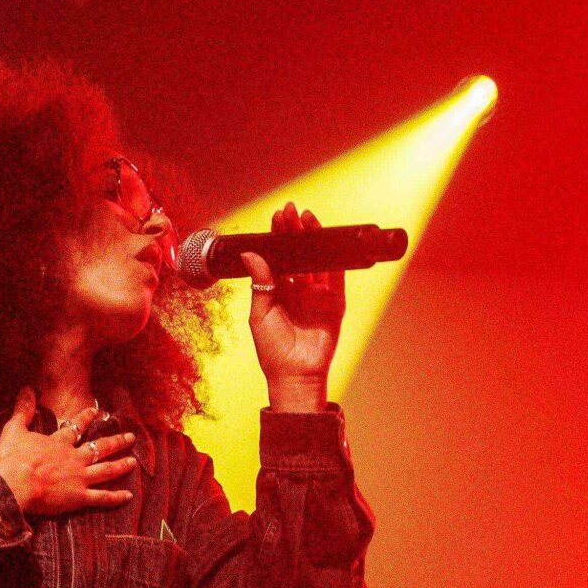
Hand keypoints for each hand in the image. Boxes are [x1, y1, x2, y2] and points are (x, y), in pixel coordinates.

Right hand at [0, 391, 136, 518]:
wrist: (15, 483)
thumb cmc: (12, 459)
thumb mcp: (14, 429)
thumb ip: (23, 410)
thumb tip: (27, 389)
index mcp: (58, 444)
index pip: (76, 428)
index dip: (86, 418)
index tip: (96, 411)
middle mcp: (73, 458)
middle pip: (99, 447)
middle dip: (116, 441)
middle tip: (130, 437)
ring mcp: (79, 478)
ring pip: (106, 470)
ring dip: (121, 466)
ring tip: (133, 462)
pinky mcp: (78, 497)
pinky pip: (101, 497)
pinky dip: (115, 497)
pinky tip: (128, 496)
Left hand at [244, 204, 345, 408]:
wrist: (293, 375)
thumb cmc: (273, 351)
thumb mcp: (260, 314)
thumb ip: (260, 284)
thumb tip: (252, 254)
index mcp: (279, 292)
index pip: (280, 257)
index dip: (279, 238)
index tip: (277, 218)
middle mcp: (299, 290)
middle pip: (300, 254)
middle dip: (295, 232)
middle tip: (291, 211)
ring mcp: (318, 295)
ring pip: (318, 260)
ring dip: (314, 239)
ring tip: (307, 218)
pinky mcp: (335, 303)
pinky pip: (336, 276)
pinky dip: (334, 258)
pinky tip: (328, 240)